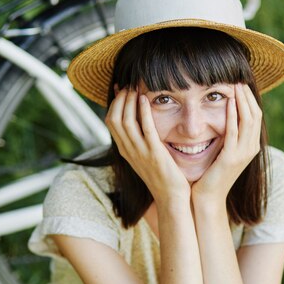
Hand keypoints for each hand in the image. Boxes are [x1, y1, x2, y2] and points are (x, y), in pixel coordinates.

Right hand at [106, 88, 189, 203]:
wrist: (172, 198)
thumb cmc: (163, 177)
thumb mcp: (146, 158)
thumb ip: (142, 141)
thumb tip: (142, 123)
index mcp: (126, 150)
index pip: (111, 122)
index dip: (114, 103)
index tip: (121, 88)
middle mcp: (129, 150)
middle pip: (114, 119)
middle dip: (119, 99)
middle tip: (128, 85)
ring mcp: (140, 152)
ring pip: (125, 121)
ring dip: (128, 102)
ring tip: (135, 88)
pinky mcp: (154, 153)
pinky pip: (145, 129)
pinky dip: (143, 112)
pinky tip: (145, 99)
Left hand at [191, 83, 261, 204]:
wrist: (207, 197)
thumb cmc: (210, 174)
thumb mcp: (222, 151)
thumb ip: (226, 135)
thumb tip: (223, 116)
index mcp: (250, 146)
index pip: (255, 115)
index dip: (249, 98)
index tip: (239, 83)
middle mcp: (251, 148)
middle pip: (255, 114)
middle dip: (247, 95)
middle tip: (238, 78)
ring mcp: (243, 153)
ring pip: (248, 120)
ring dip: (241, 101)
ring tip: (234, 85)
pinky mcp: (231, 157)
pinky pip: (234, 131)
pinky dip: (232, 115)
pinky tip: (228, 102)